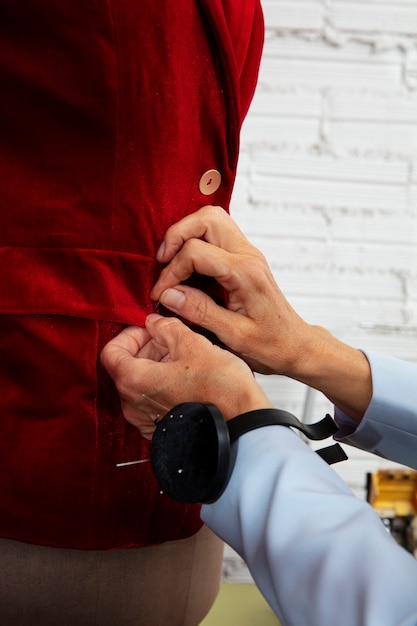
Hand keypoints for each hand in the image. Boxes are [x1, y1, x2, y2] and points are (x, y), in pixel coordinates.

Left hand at [100, 314, 271, 438]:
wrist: (241, 425)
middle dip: (147, 347)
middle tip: (171, 338)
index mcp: (134, 381)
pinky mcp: (160, 429)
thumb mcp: (192, 344)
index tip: (149, 330)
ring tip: (184, 356)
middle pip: (126, 367)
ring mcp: (145, 420)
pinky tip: (187, 376)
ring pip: (140, 383)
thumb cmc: (220, 390)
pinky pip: (152, 401)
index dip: (129, 335)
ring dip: (156, 365)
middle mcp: (132, 405)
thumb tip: (154, 322)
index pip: (111, 352)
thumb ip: (166, 327)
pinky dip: (163, 384)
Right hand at [151, 206, 371, 421]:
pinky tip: (186, 266)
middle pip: (207, 219)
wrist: (295, 344)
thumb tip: (169, 294)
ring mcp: (248, 253)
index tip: (160, 294)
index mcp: (246, 274)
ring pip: (212, 219)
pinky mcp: (244, 257)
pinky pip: (217, 233)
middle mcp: (249, 256)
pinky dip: (196, 240)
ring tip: (171, 261)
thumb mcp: (233, 336)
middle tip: (162, 263)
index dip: (171, 271)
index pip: (196, 252)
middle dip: (177, 236)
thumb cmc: (271, 345)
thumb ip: (200, 312)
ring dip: (186, 234)